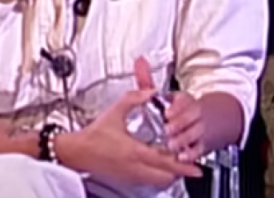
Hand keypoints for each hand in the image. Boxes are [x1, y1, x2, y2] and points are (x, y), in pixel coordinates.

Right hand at [57, 89, 201, 188]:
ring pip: (158, 182)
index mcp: (133, 151)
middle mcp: (134, 167)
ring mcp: (130, 176)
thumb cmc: (94, 135)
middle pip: (166, 177)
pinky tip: (158, 166)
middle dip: (181, 172)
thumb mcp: (115, 111)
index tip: (196, 167)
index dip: (183, 165)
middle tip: (191, 165)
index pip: (164, 162)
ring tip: (176, 164)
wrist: (77, 152)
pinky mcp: (126, 179)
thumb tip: (150, 91)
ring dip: (170, 175)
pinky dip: (158, 176)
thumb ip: (134, 98)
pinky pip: (149, 182)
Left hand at [133, 57, 206, 163]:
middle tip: (167, 129)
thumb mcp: (163, 94)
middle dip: (179, 123)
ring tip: (171, 144)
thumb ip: (148, 80)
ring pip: (195, 132)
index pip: (184, 100)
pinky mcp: (202, 145)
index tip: (167, 113)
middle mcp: (194, 112)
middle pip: (191, 116)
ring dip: (183, 139)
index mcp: (184, 99)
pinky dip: (191, 154)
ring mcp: (199, 129)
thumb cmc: (177, 108)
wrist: (207, 121)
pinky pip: (199, 149)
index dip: (177, 107)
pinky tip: (181, 157)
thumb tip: (139, 61)